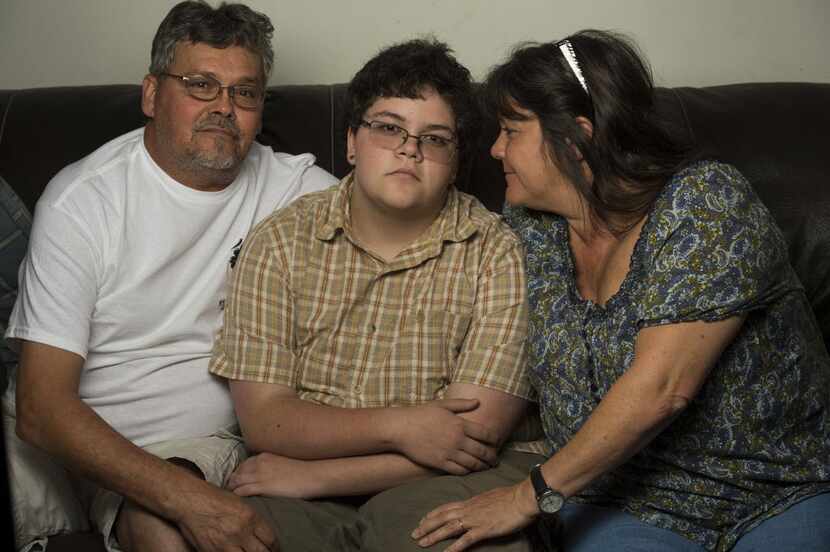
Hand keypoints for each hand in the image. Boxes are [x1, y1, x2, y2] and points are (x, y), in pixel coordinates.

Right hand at [175, 484, 276, 551]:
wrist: (189, 501)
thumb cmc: (213, 498)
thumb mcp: (239, 503)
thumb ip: (251, 519)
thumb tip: (260, 533)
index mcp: (250, 517)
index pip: (270, 538)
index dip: (274, 546)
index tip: (274, 548)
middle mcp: (241, 531)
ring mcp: (226, 543)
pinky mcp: (213, 551)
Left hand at [229, 452, 319, 498]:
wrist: (312, 476)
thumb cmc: (302, 471)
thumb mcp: (282, 463)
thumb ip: (270, 467)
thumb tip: (264, 477)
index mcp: (263, 456)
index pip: (242, 465)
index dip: (238, 475)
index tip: (236, 483)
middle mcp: (258, 463)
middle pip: (236, 473)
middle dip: (231, 483)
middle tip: (229, 493)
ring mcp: (259, 474)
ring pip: (235, 482)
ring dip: (231, 490)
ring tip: (229, 499)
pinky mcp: (262, 486)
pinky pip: (241, 491)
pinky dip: (236, 496)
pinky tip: (236, 502)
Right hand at [393, 398, 499, 474]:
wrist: (401, 428)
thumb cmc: (421, 414)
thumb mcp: (442, 405)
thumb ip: (461, 404)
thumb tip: (478, 401)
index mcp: (460, 424)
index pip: (485, 434)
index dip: (495, 439)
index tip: (498, 442)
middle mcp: (457, 439)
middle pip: (482, 451)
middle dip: (492, 457)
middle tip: (496, 461)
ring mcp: (449, 452)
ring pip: (472, 463)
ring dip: (482, 467)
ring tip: (486, 468)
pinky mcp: (440, 462)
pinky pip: (459, 470)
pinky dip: (468, 472)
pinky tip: (470, 471)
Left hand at [410, 481, 537, 551]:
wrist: (523, 498)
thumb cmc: (512, 497)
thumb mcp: (491, 496)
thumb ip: (481, 502)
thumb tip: (478, 504)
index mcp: (471, 501)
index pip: (447, 507)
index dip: (433, 514)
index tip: (423, 519)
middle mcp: (469, 509)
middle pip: (442, 517)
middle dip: (427, 526)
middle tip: (414, 534)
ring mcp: (475, 519)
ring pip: (449, 528)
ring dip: (433, 536)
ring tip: (422, 543)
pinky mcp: (484, 529)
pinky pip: (466, 540)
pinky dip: (454, 547)